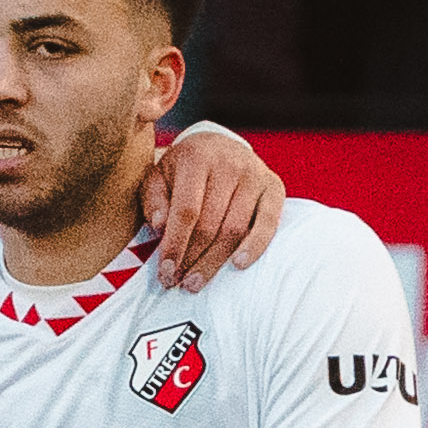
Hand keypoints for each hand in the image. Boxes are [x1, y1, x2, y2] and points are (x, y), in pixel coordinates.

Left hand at [135, 122, 286, 283]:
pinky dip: (255, 247)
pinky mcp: (274, 187)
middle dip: (192, 259)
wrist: (219, 144)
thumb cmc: (184, 169)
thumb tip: (160, 226)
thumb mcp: (159, 176)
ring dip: (215, 261)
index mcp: (196, 157)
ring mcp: (255, 175)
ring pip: (235, 229)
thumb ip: (153, 199)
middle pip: (211, 224)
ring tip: (196, 282)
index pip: (186, 211)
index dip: (175, 245)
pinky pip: (268, 224)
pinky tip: (239, 266)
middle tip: (178, 283)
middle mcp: (229, 163)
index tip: (165, 272)